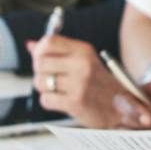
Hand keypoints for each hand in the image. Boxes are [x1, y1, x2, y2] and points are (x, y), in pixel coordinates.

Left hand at [30, 34, 149, 128]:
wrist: (120, 107)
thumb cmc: (98, 83)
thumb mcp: (82, 61)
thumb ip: (56, 52)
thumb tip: (30, 45)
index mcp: (83, 50)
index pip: (49, 42)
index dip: (39, 51)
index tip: (41, 58)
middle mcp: (82, 64)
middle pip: (39, 62)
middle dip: (40, 72)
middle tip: (51, 78)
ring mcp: (79, 84)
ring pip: (40, 82)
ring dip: (45, 89)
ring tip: (59, 90)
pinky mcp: (75, 102)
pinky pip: (45, 99)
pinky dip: (49, 102)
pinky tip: (62, 101)